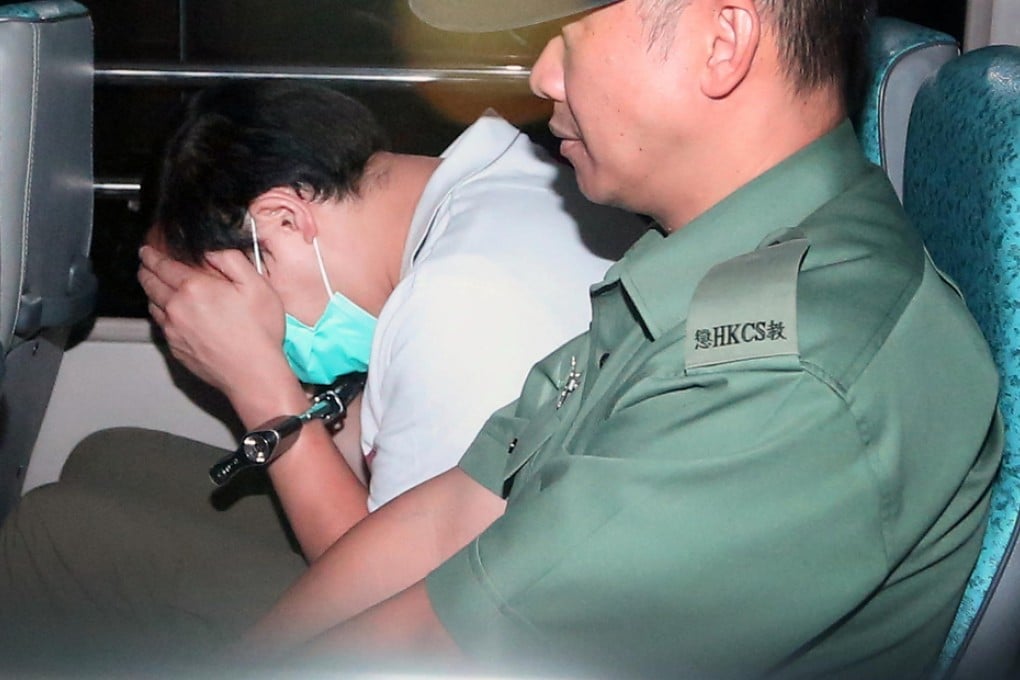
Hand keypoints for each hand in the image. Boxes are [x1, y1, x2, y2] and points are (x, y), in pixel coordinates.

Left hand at [138, 245, 293, 402]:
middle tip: (145, 264)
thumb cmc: (259, 333)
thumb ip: (231, 259)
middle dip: (146, 271)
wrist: (254, 374)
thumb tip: (211, 248)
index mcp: (195, 288)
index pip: (162, 266)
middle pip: (150, 284)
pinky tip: (170, 313)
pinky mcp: (176, 349)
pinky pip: (161, 326)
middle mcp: (177, 308)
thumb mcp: (256, 285)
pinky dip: (160, 314)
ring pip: (152, 305)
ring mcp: (174, 331)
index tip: (146, 251)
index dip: (151, 255)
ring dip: (150, 292)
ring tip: (155, 286)